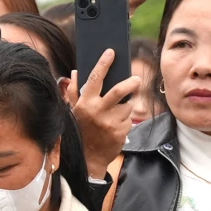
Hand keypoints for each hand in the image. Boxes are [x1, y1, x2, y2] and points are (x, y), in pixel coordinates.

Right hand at [61, 53, 140, 177]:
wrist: (89, 158)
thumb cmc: (80, 131)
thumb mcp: (73, 111)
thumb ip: (73, 91)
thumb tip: (75, 72)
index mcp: (85, 103)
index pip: (95, 78)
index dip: (104, 63)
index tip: (111, 52)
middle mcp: (98, 111)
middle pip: (119, 91)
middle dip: (131, 83)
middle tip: (136, 80)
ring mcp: (111, 122)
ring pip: (127, 106)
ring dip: (125, 107)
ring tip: (115, 114)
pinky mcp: (121, 131)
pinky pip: (129, 120)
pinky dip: (125, 121)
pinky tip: (116, 127)